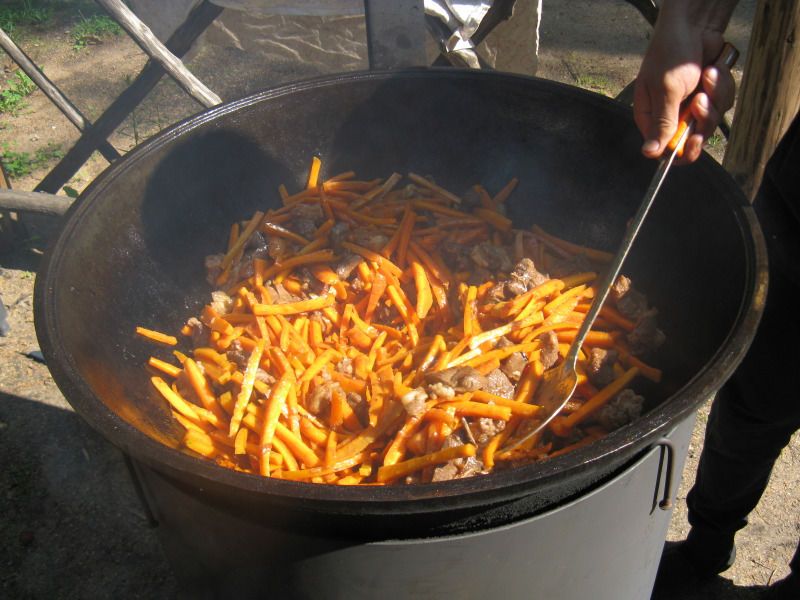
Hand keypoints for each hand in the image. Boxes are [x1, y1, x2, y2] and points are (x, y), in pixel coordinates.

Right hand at [634, 19, 735, 162]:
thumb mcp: (665, 91)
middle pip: (692, 138)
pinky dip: (722, 86)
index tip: (694, 140)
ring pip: (711, 120)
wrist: (695, 26)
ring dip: (715, 96)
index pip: (664, 148)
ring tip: (707, 75)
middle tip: (701, 100)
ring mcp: (691, 105)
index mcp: (651, 116)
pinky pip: (723, 103)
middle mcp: (670, 114)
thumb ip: (662, 123)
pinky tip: (713, 70)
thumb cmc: (671, 54)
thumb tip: (649, 152)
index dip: (681, 151)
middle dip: (703, 118)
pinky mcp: (709, 95)